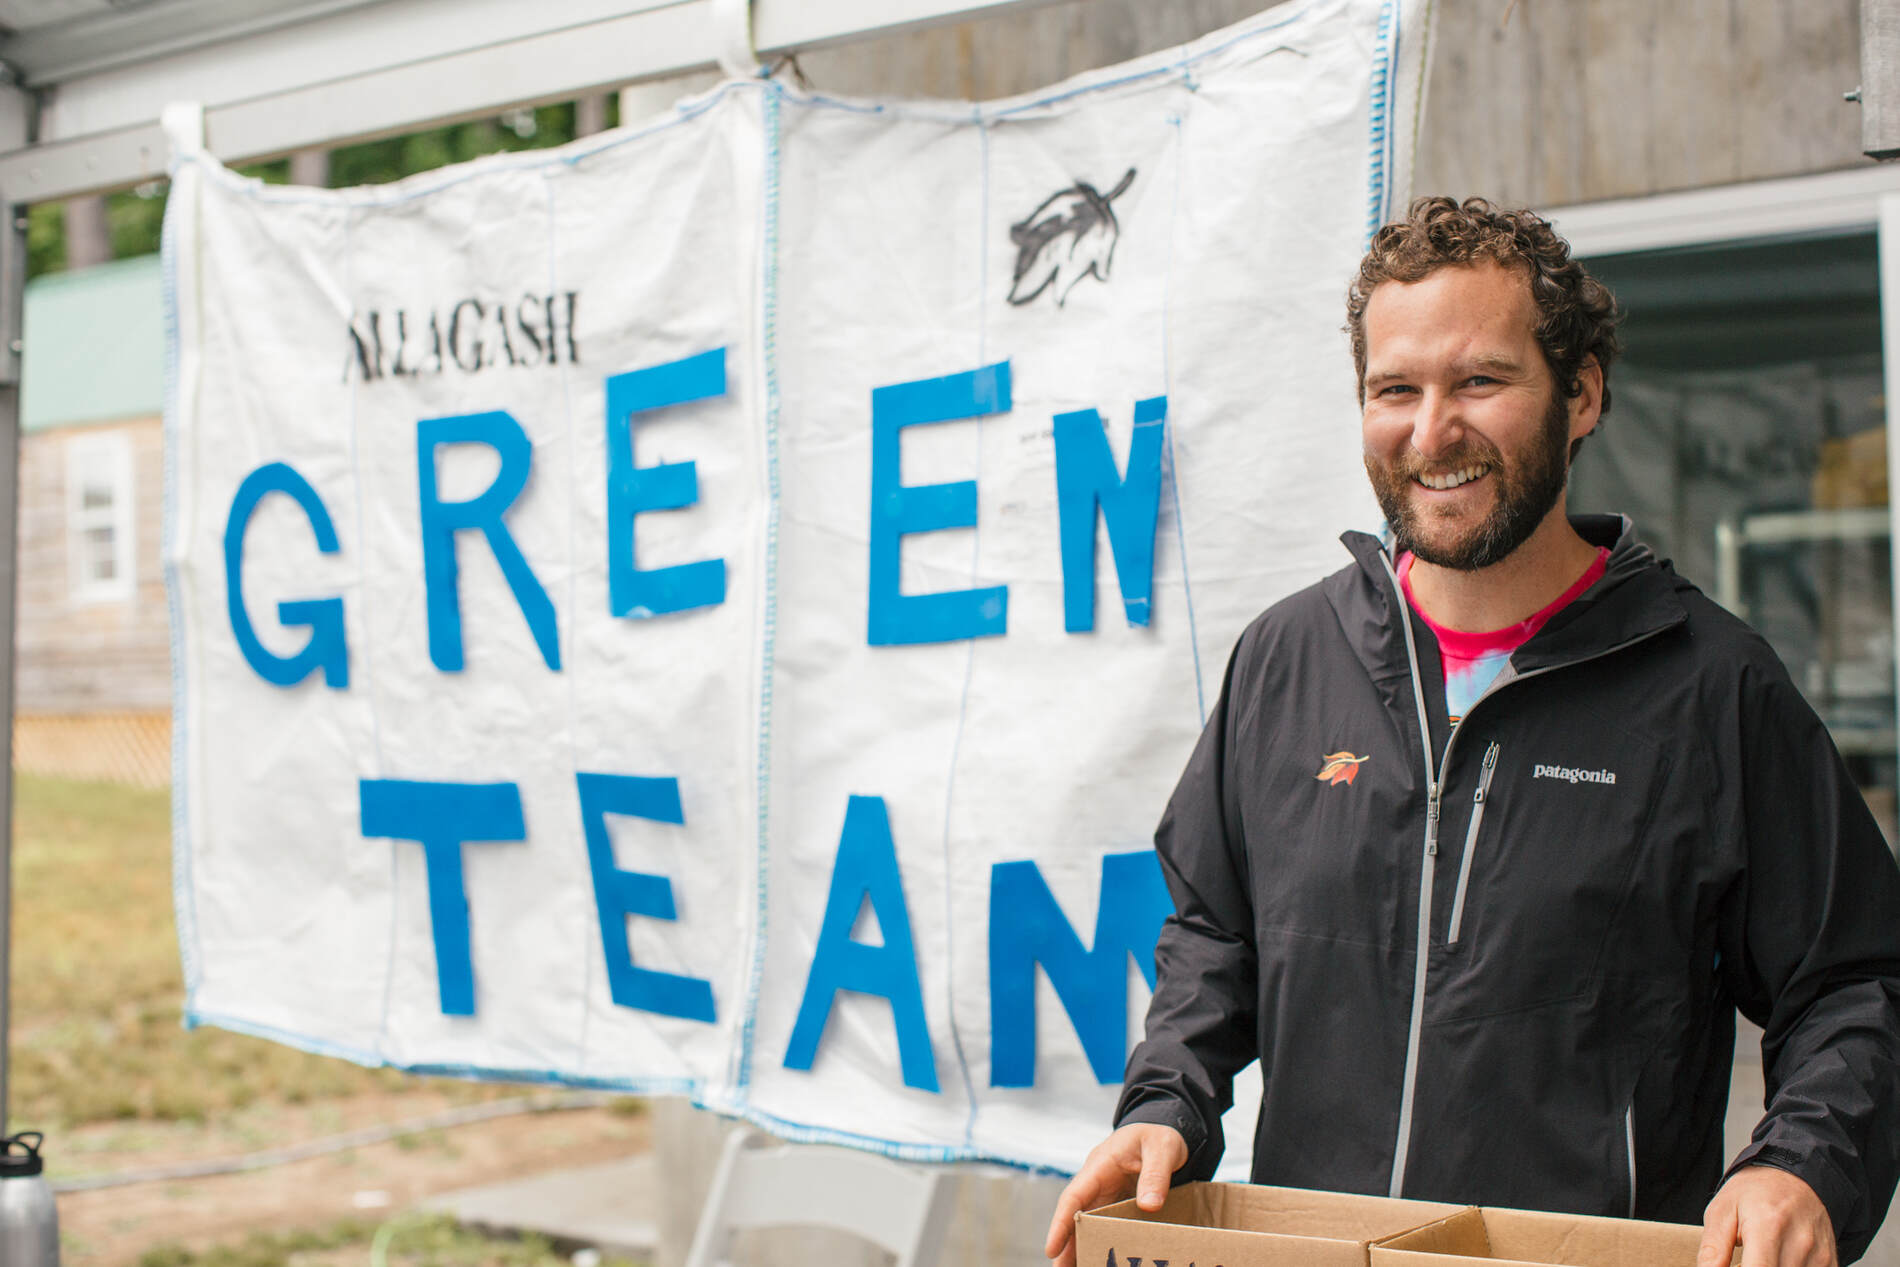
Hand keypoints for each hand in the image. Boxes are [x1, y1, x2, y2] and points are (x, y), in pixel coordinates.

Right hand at [1044, 1123, 1188, 1266]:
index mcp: (1100, 1165)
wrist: (1164, 1128)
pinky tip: (1102, 1258)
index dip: (1061, 1223)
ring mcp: (1106, 1193)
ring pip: (1088, 1223)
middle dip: (1066, 1244)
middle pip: (1075, 1215)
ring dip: (1081, 1246)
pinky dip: (1102, 1242)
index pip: (1074, 1196)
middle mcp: (1097, 1181)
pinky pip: (1106, 1225)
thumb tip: (1149, 1206)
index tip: (1052, 1248)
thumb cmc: (1159, 1135)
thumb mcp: (1162, 1148)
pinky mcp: (1118, 1202)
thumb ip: (1156, 1175)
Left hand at [1699, 1165, 1836, 1266]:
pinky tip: (1778, 1259)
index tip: (1734, 1265)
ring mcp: (1819, 1254)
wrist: (1794, 1176)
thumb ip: (1713, 1249)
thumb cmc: (1754, 1192)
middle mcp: (1800, 1242)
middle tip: (1742, 1258)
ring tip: (1759, 1256)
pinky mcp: (1830, 1262)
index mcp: (1768, 1226)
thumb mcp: (1722, 1211)